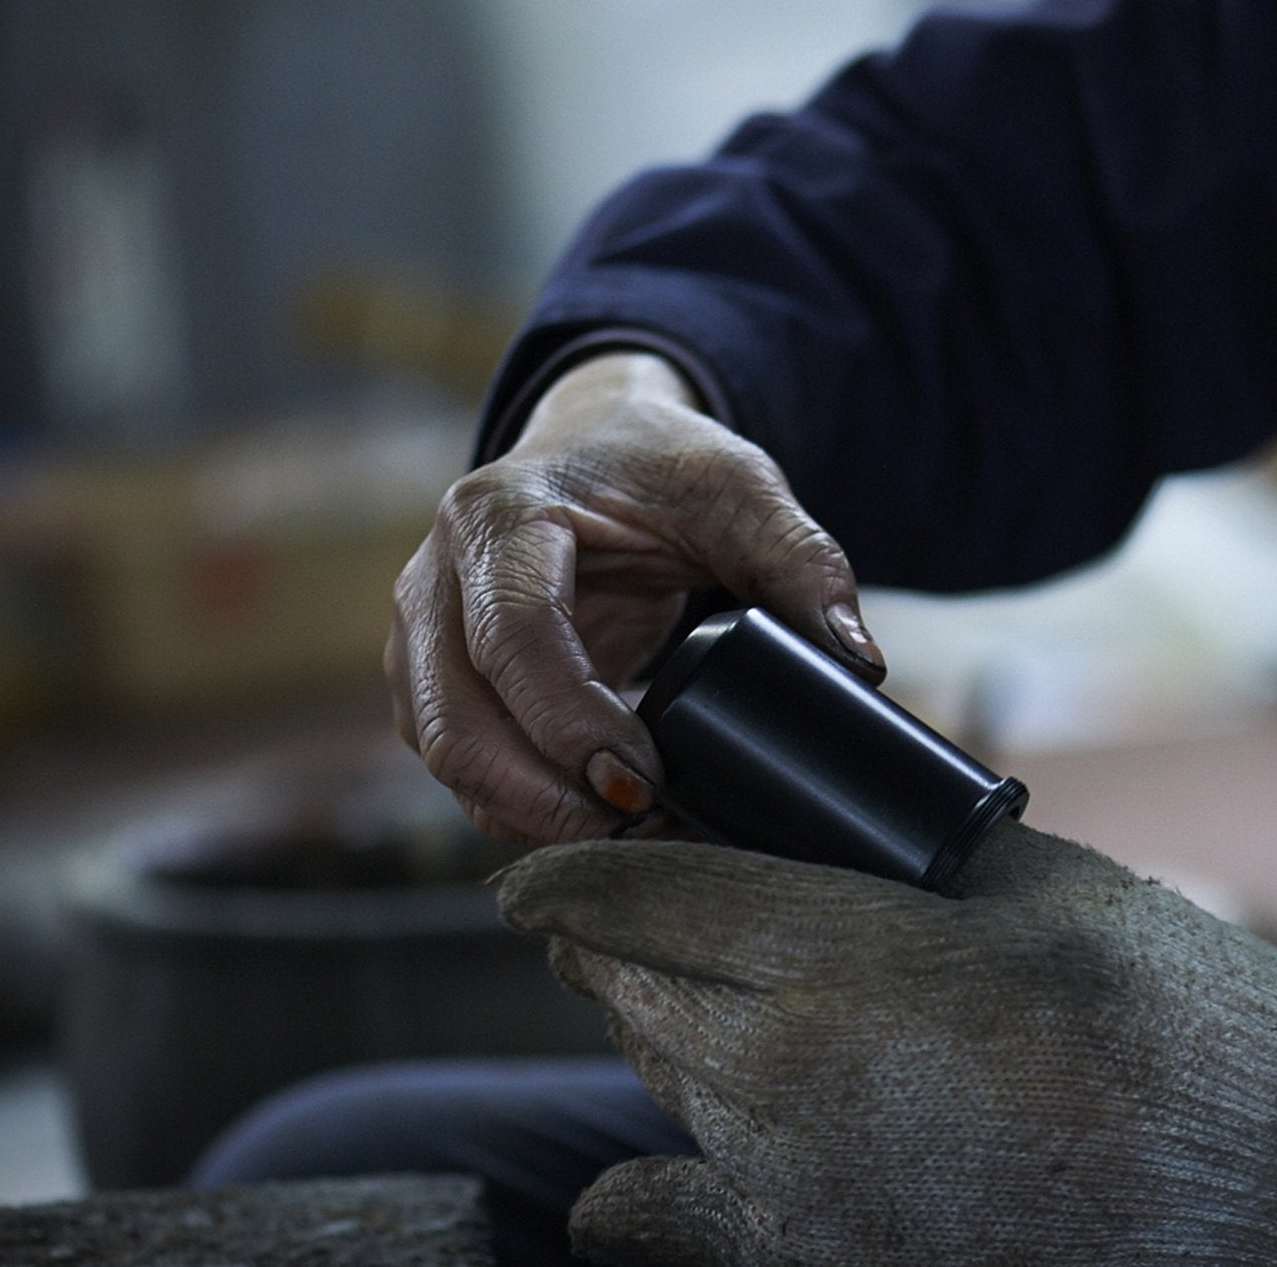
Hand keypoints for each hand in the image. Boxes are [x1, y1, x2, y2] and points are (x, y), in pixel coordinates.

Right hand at [386, 352, 884, 844]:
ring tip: (640, 832)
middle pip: (456, 723)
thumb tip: (855, 662)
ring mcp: (422, 639)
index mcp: (501, 517)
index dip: (572, 723)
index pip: (513, 636)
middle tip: (648, 830)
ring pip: (449, 760)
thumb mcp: (740, 488)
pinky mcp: (435, 687)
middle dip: (547, 799)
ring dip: (536, 816)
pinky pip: (462, 770)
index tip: (649, 780)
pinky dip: (526, 809)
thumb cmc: (659, 464)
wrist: (595, 445)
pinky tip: (604, 818)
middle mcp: (435, 580)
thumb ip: (801, 563)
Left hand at [499, 823, 1276, 1265]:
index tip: (527, 873)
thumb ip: (893, 856)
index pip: (654, 902)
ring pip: (665, 1091)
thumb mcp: (1029, 885)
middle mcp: (793, 1086)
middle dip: (613, 947)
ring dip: (655, 1035)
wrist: (1273, 1175)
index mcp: (847, 962)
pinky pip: (679, 1226)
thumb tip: (804, 828)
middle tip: (615, 918)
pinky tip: (637, 1174)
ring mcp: (803, 1198)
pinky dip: (651, 1191)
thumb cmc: (1166, 1007)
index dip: (575, 879)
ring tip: (678, 999)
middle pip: (640, 994)